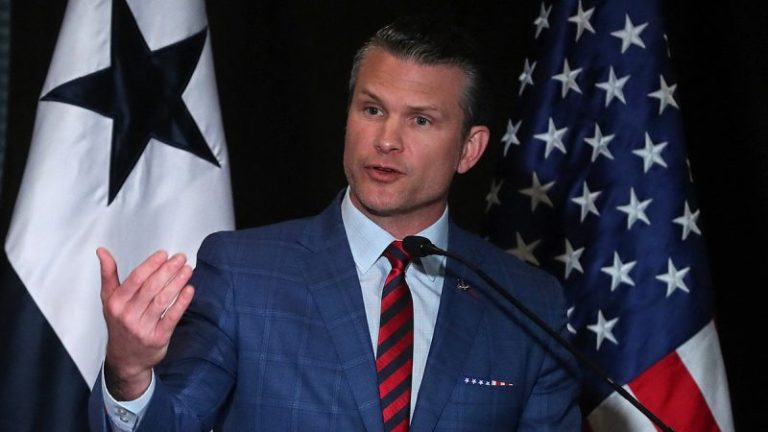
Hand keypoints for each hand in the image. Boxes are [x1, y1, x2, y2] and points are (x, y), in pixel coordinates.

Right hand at [97, 248, 194, 399]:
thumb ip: (108, 274)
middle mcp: (128, 315)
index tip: (164, 254)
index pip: (136, 279)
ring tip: (187, 270)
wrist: (126, 359)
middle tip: (180, 258)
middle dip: (168, 270)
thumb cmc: (120, 324)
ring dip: (177, 282)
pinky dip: (182, 302)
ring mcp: (143, 327)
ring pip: (163, 300)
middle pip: (151, 287)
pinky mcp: (158, 337)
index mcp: (116, 303)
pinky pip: (172, 317)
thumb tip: (102, 251)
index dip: (151, 265)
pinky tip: (189, 290)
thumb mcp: (109, 300)